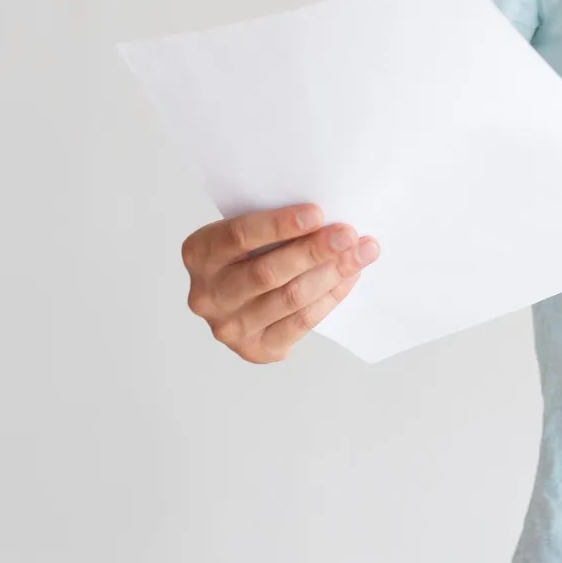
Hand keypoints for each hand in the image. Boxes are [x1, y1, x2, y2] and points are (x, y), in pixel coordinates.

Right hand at [181, 202, 379, 363]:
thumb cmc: (250, 252)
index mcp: (199, 254)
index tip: (317, 213)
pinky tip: (349, 278)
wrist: (237, 298)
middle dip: (314, 251)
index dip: (279, 225)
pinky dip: (330, 297)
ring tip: (361, 253)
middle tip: (348, 234)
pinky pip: (300, 323)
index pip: (239, 236)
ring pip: (289, 298)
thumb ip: (272, 225)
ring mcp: (229, 327)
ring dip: (332, 274)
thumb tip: (328, 216)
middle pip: (268, 272)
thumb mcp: (247, 230)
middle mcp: (207, 295)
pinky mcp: (255, 349)